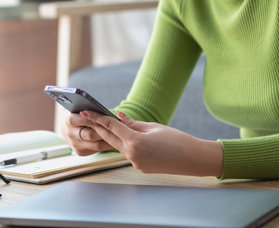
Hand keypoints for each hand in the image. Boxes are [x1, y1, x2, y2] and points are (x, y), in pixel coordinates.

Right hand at [61, 113, 113, 155]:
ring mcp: (74, 145)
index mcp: (68, 120)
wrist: (66, 128)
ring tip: (120, 137)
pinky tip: (115, 142)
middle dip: (105, 132)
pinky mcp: (80, 152)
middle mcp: (69, 134)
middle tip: (118, 129)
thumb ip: (89, 110)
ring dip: (108, 140)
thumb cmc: (77, 114)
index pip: (84, 120)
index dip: (96, 120)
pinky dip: (105, 146)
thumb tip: (104, 112)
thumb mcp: (79, 108)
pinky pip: (96, 150)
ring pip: (95, 145)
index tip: (108, 118)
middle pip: (90, 134)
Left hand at [80, 110, 223, 176]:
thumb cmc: (177, 139)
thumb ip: (132, 123)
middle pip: (109, 138)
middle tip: (85, 116)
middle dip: (96, 127)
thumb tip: (118, 115)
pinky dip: (121, 143)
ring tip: (99, 124)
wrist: (193, 160)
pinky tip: (118, 136)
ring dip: (108, 135)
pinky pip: (126, 152)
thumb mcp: (153, 127)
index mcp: (135, 142)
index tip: (85, 111)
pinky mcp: (139, 167)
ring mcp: (135, 163)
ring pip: (116, 146)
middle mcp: (132, 155)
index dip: (96, 117)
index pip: (111, 126)